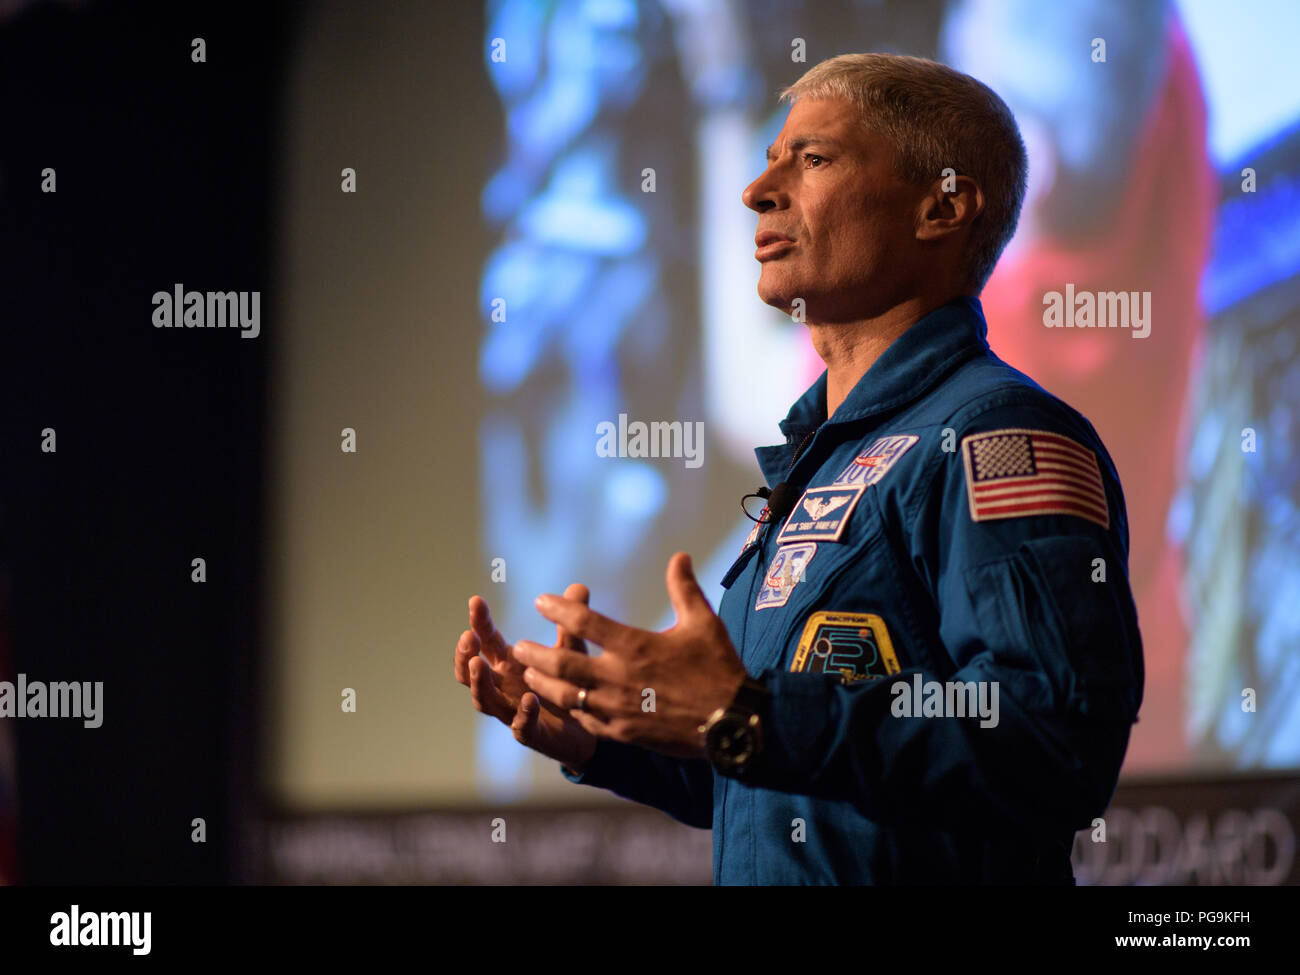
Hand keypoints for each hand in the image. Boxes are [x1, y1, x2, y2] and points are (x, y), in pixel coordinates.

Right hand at [453, 584, 597, 772]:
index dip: (479, 622)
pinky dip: (523, 714)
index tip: (476, 601)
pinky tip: (530, 699)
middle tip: (468, 637)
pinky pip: (521, 728)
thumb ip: (570, 622)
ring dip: (479, 683)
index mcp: (508, 664)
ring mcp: (513, 711)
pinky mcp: (532, 734)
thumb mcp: (570, 649)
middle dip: (465, 655)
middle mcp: (504, 687)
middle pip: (470, 673)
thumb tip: (579, 586)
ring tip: (479, 664)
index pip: (486, 641)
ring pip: (485, 701)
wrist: (587, 727)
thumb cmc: (567, 684)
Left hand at [513, 553, 747, 759]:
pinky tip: (565, 704)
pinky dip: (571, 711)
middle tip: (517, 647)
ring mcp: (618, 709)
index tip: (540, 601)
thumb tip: (679, 556)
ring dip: (544, 683)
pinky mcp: (623, 733)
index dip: (558, 608)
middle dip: (535, 653)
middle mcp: (618, 677)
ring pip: (566, 696)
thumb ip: (684, 588)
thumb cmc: (719, 668)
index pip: (585, 621)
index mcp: (634, 646)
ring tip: (529, 675)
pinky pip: (586, 721)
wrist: (733, 723)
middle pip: (562, 663)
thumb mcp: (703, 623)